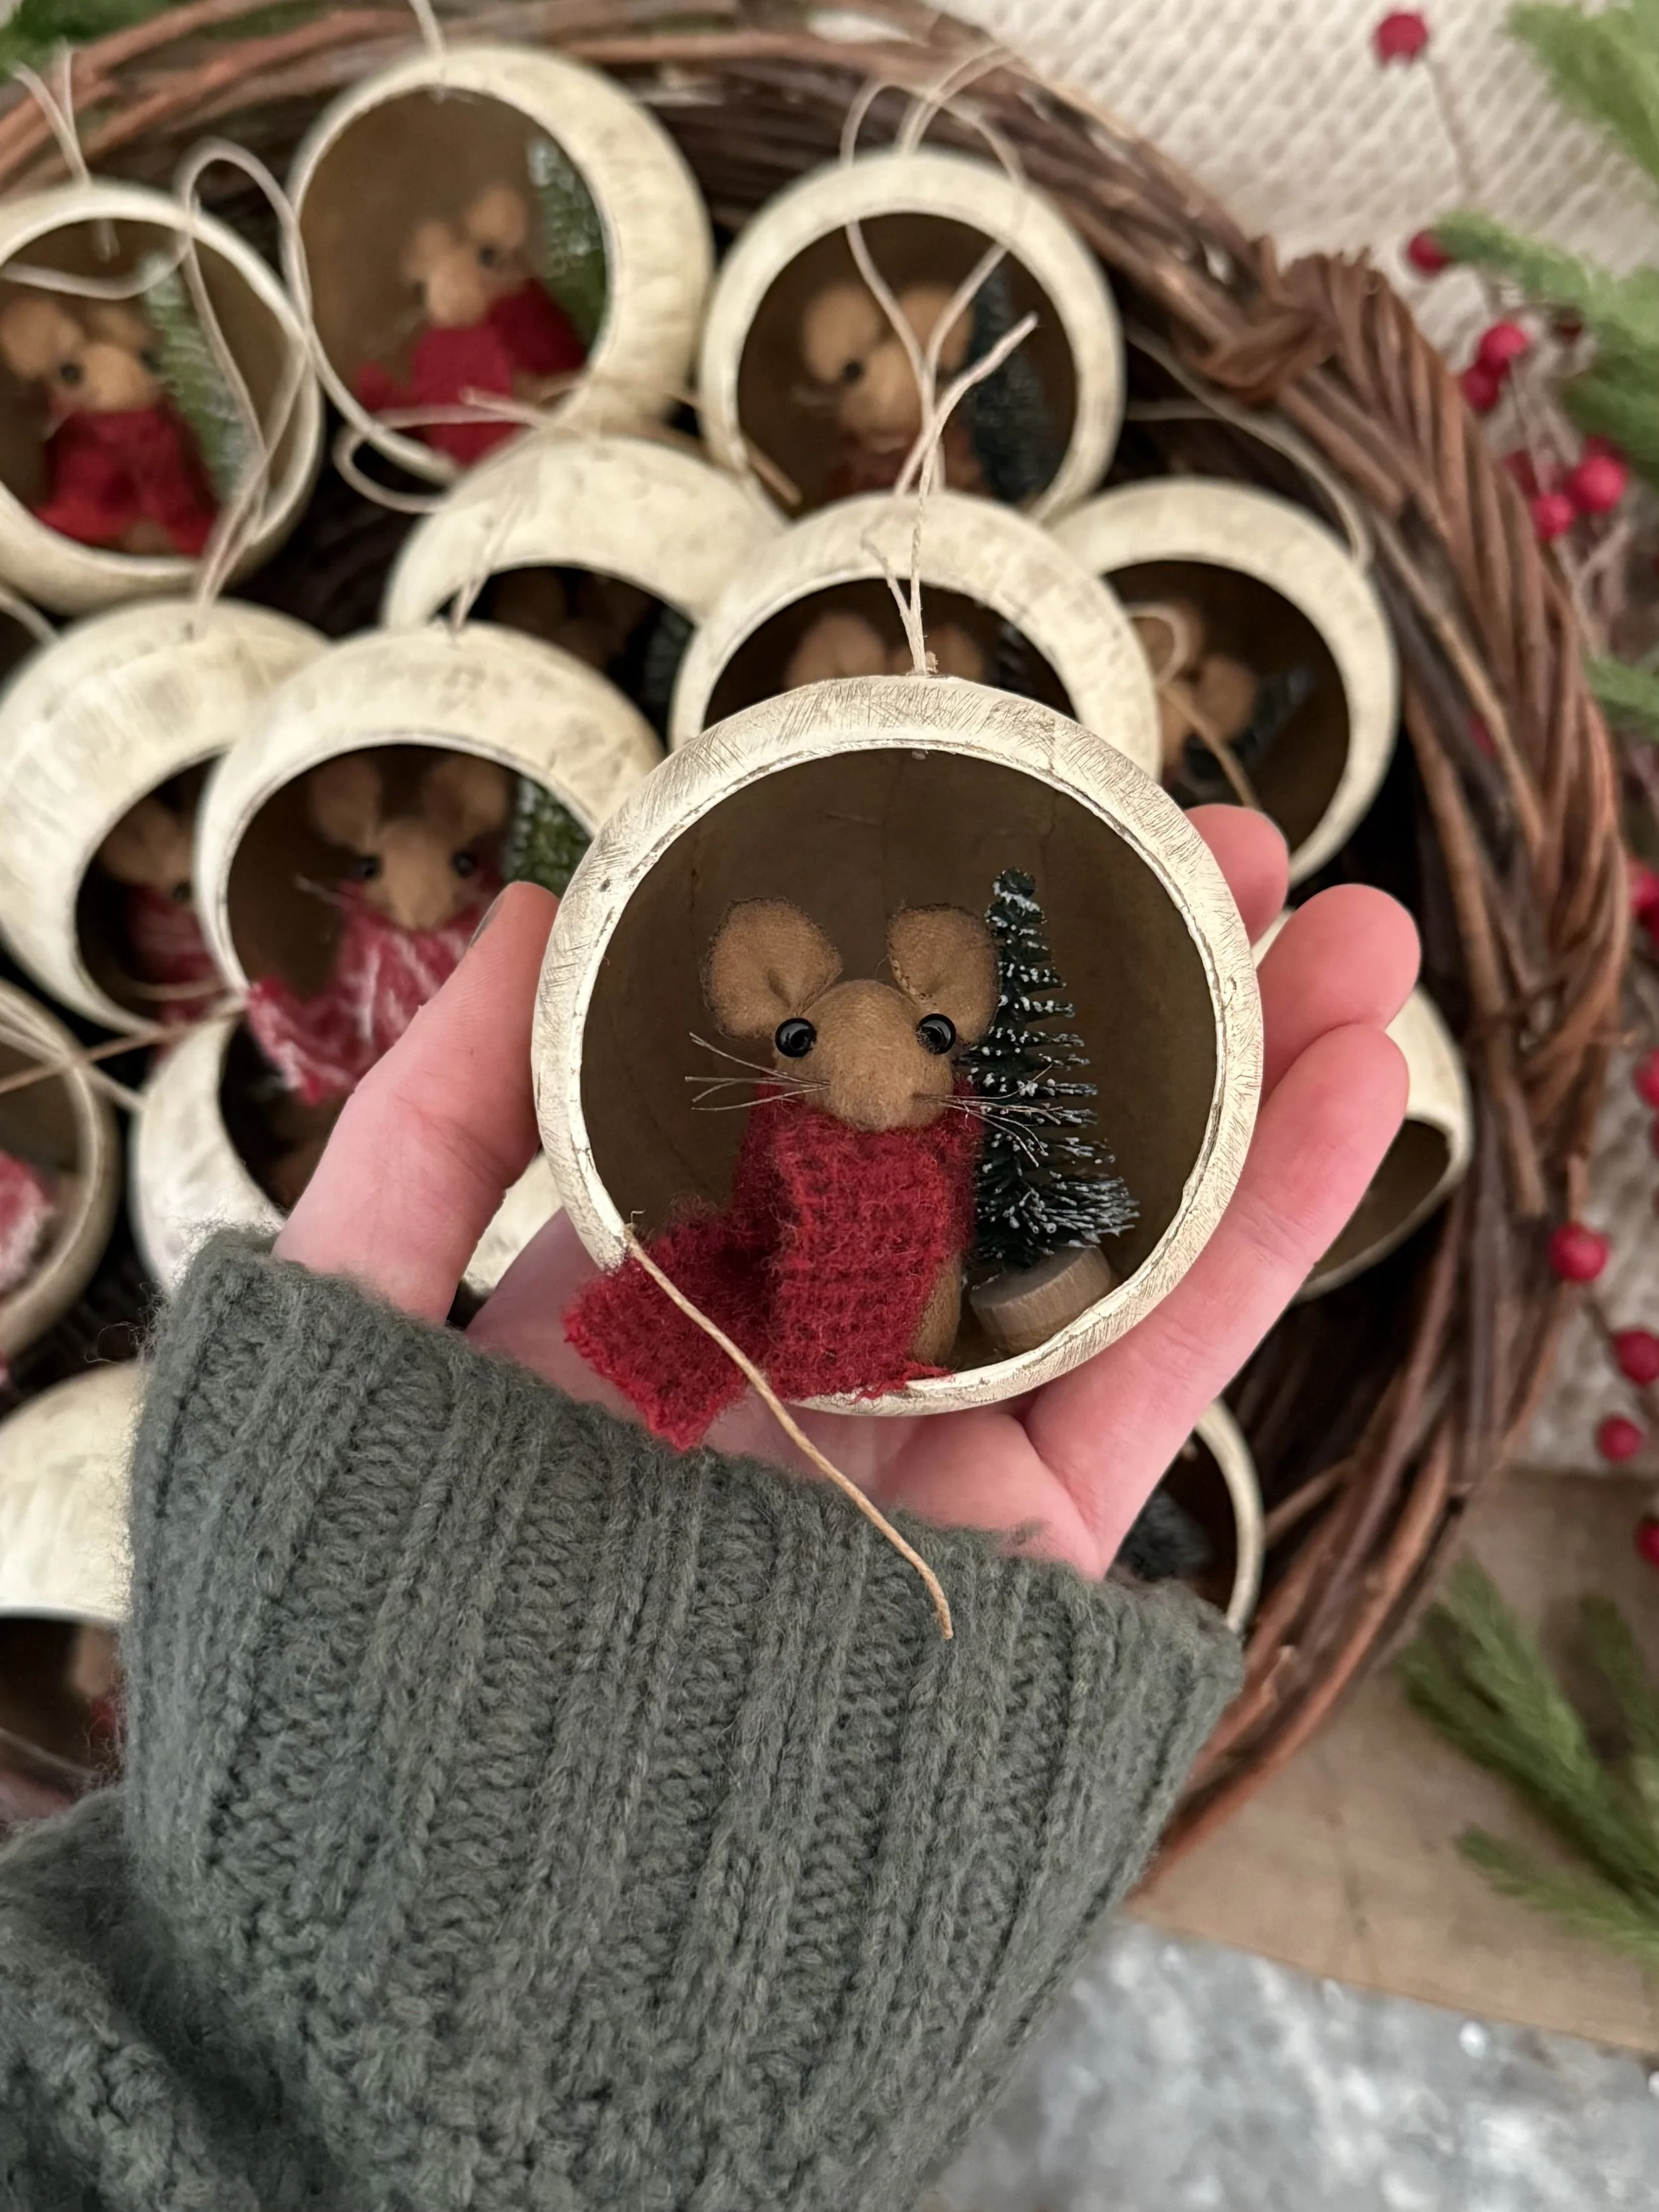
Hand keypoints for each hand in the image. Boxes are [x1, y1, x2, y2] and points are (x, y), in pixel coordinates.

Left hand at [277, 809, 1417, 1576]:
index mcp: (679, 1256)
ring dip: (1246, 1078)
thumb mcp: (354, 1311)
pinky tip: (1353, 1094)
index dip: (934, 935)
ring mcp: (937, 1429)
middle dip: (1126, 983)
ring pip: (1112, 1223)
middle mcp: (827, 1327)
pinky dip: (1258, 1231)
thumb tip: (513, 899)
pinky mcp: (1026, 1543)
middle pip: (1004, 1125)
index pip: (834, 1063)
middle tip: (1230, 841)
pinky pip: (1151, 1363)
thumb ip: (427, 1112)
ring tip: (1355, 938)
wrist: (455, 1886)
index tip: (1017, 805)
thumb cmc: (369, 1590)